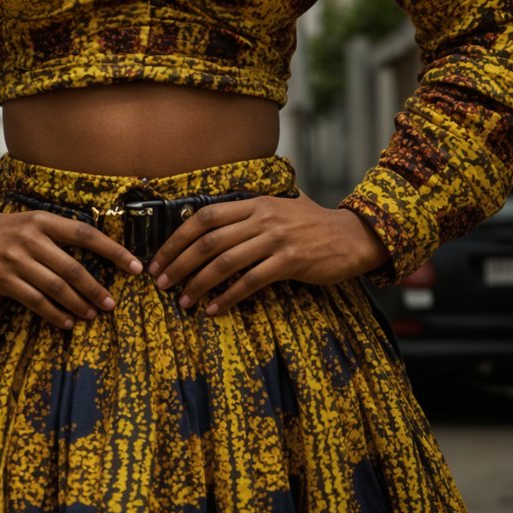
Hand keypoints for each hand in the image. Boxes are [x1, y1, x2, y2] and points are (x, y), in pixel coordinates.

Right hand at [0, 210, 145, 330]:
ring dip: (78, 304)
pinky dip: (53, 313)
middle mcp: (30, 237)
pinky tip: (66, 322)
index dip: (114, 251)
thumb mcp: (18, 224)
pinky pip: (34, 300)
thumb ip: (45, 237)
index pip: (86, 234)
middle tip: (111, 304)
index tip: (135, 266)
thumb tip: (77, 260)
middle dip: (96, 288)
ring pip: (57, 286)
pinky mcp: (0, 278)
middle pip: (74, 266)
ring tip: (92, 316)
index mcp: (40, 220)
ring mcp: (14, 258)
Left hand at [146, 193, 389, 315]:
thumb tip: (213, 222)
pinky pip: (250, 282)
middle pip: (208, 240)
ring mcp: (276, 239)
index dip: (176, 238)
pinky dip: (228, 297)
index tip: (159, 258)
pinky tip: (213, 309)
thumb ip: (250, 212)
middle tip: (161, 283)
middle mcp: (261, 217)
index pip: (203, 217)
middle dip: (179, 263)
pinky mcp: (290, 261)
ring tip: (182, 301)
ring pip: (225, 262)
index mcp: (254, 202)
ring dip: (198, 284)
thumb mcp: (279, 207)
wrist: (353, 236)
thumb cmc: (313, 224)